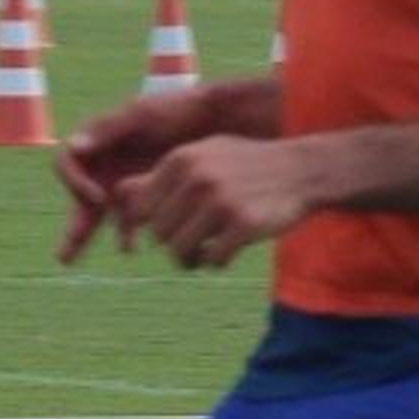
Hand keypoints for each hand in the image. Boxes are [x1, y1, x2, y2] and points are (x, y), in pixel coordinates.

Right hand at [55, 87, 227, 261]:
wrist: (213, 119)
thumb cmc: (175, 111)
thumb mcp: (143, 115)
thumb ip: (109, 129)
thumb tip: (75, 147)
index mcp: (96, 138)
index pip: (67, 164)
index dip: (75, 183)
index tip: (99, 198)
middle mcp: (103, 162)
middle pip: (77, 197)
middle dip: (73, 228)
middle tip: (64, 258)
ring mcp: (122, 180)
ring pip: (98, 214)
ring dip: (92, 237)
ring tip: (89, 257)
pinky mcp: (144, 195)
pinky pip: (126, 218)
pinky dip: (126, 232)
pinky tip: (131, 246)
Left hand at [117, 133, 323, 271]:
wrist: (300, 170)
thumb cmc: (244, 166)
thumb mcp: (204, 156)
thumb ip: (163, 175)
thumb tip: (118, 194)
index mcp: (180, 160)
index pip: (139, 209)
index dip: (150, 225)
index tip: (166, 230)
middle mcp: (196, 178)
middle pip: (159, 234)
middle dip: (174, 243)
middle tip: (194, 242)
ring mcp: (220, 201)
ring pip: (180, 251)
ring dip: (192, 258)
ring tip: (206, 251)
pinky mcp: (243, 224)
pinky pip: (212, 260)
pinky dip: (216, 262)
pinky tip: (228, 251)